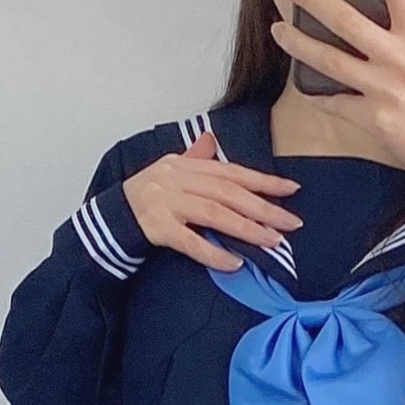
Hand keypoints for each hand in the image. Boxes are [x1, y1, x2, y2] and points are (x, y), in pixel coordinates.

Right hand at [121, 129, 300, 271]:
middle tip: (290, 223)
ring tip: (272, 241)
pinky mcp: (157, 228)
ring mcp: (167, 203)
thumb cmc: (148, 196)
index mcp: (186, 165)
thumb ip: (195, 159)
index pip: (231, 172)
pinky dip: (214, 253)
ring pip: (214, 214)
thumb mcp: (170, 172)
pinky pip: (190, 242)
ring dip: (246, 229)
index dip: (263, 181)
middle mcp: (178, 179)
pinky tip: (235, 263)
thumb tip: (212, 141)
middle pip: (228, 193)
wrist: (112, 216)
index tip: (292, 190)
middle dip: (263, 208)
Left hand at [270, 0, 404, 174]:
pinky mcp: (374, 118)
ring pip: (329, 58)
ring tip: (278, 29)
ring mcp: (385, 88)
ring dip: (297, 42)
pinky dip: (318, 95)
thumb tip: (380, 19)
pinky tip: (306, 87)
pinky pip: (334, 102)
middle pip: (344, 18)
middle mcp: (401, 57)